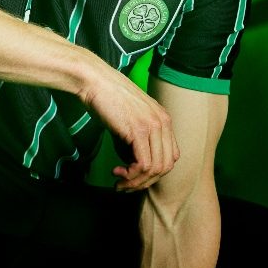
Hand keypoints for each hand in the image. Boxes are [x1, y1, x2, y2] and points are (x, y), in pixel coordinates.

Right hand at [79, 62, 178, 190]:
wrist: (96, 82)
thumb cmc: (107, 101)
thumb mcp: (130, 123)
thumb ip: (137, 144)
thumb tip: (133, 169)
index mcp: (164, 119)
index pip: (170, 157)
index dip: (154, 172)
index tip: (134, 177)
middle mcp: (163, 122)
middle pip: (166, 166)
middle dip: (145, 182)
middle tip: (125, 186)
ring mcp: (153, 126)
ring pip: (156, 168)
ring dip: (136, 181)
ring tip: (119, 182)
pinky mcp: (139, 130)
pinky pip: (144, 164)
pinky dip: (130, 174)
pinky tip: (116, 172)